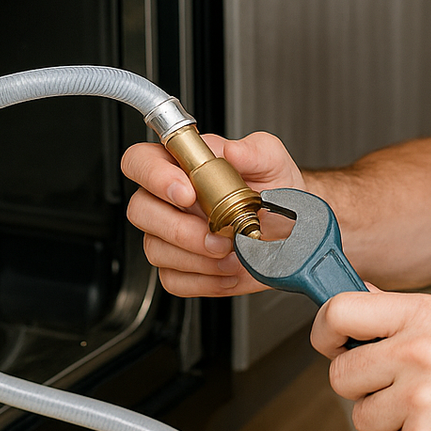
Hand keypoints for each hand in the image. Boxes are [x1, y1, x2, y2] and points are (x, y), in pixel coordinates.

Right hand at [121, 131, 305, 296]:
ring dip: (197, 257)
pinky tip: (229, 270)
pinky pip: (173, 279)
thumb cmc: (273, 189)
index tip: (187, 192)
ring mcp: (168, 236)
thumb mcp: (272, 161)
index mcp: (182, 165)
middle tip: (217, 234)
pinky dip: (205, 279)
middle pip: (140, 210)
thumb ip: (254, 150)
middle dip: (179, 227)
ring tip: (232, 253)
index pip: (140, 160)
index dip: (154, 175)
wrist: (289, 229)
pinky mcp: (179, 268)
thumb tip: (232, 151)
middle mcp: (168, 200)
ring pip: (155, 249)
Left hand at [312, 289, 430, 430]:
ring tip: (428, 413)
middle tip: (398, 390)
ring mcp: (419, 398)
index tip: (332, 345)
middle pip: (341, 374)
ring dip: (388, 423)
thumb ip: (401, 313)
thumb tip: (358, 292)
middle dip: (363, 388)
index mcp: (423, 316)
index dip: (325, 331)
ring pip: (362, 417)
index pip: (340, 310)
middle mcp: (418, 351)